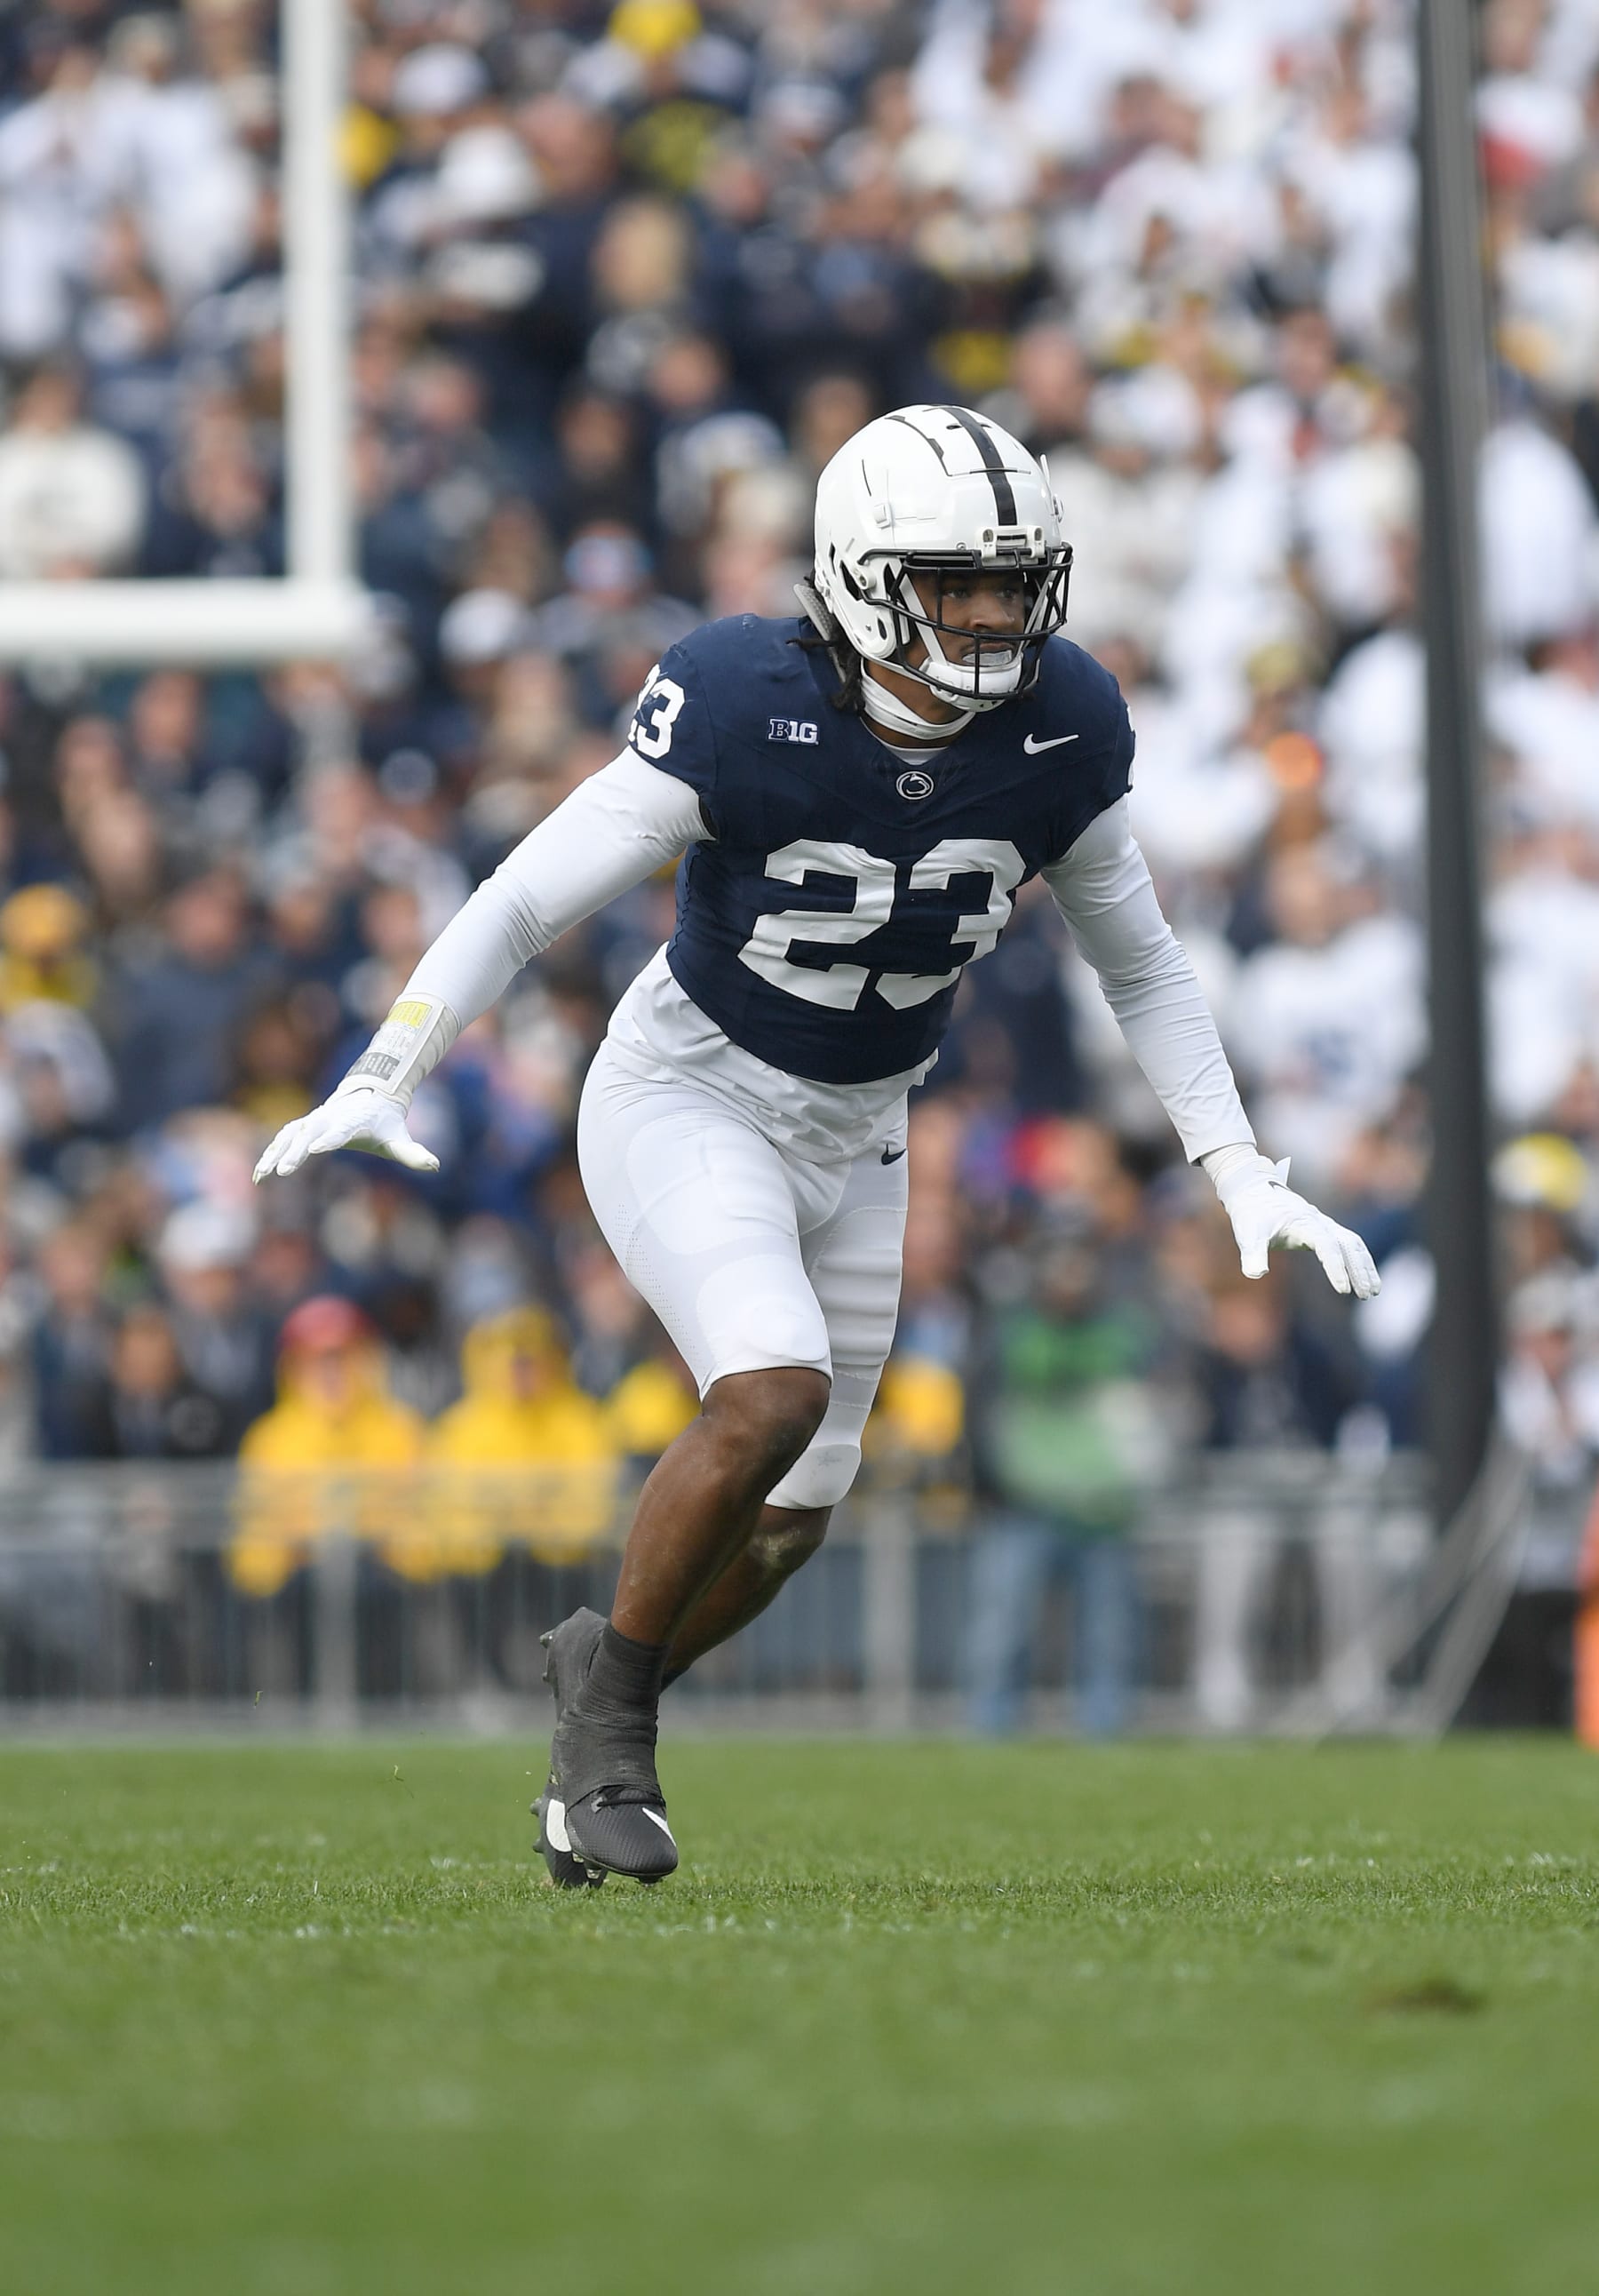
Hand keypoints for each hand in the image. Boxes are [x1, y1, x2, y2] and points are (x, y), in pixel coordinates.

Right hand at [253, 1083, 438, 1182]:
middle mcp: (329, 1119)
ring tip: (262, 1175)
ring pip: (290, 1136)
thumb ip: (414, 1153)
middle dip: (295, 1151)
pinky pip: (283, 1138)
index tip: (315, 1150)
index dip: (328, 1139)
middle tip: (284, 1170)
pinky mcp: (304, 1126)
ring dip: (275, 1153)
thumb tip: (435, 1166)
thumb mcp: (399, 1138)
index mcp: (352, 1122)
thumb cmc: (385, 1122)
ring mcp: (314, 1121)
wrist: (369, 1096)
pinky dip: (271, 1152)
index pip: (339, 1131)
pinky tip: (260, 1174)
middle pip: (309, 1134)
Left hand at [1215, 1155, 1379, 1299]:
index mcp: (1303, 1222)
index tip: (1343, 1289)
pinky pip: (1349, 1244)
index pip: (1327, 1245)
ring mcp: (1325, 1224)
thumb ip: (1253, 1254)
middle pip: (1348, 1244)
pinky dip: (1359, 1260)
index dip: (1335, 1267)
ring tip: (1373, 1292)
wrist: (1254, 1192)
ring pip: (1353, 1244)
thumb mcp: (1248, 1235)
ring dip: (1364, 1266)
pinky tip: (1364, 1278)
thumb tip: (1256, 1274)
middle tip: (1367, 1295)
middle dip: (1359, 1269)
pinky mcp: (1324, 1229)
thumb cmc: (1251, 1214)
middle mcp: (1319, 1222)